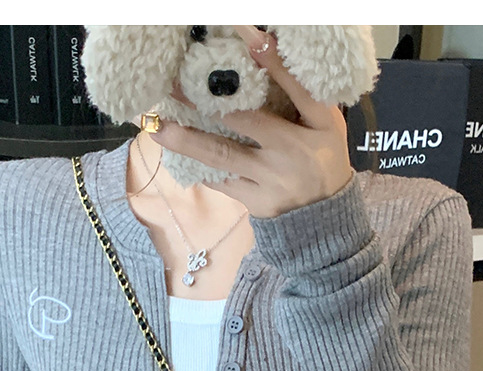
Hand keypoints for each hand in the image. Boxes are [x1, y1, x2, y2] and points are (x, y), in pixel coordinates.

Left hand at [151, 25, 352, 219]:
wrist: (326, 216)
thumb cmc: (325, 156)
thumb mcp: (324, 122)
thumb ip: (298, 89)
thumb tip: (265, 48)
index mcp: (303, 133)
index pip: (281, 96)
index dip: (260, 71)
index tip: (244, 41)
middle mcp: (283, 158)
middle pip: (237, 129)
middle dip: (201, 109)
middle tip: (171, 89)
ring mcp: (265, 184)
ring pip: (221, 158)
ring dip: (186, 142)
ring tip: (157, 128)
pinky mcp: (254, 203)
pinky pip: (221, 181)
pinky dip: (199, 165)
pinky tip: (175, 151)